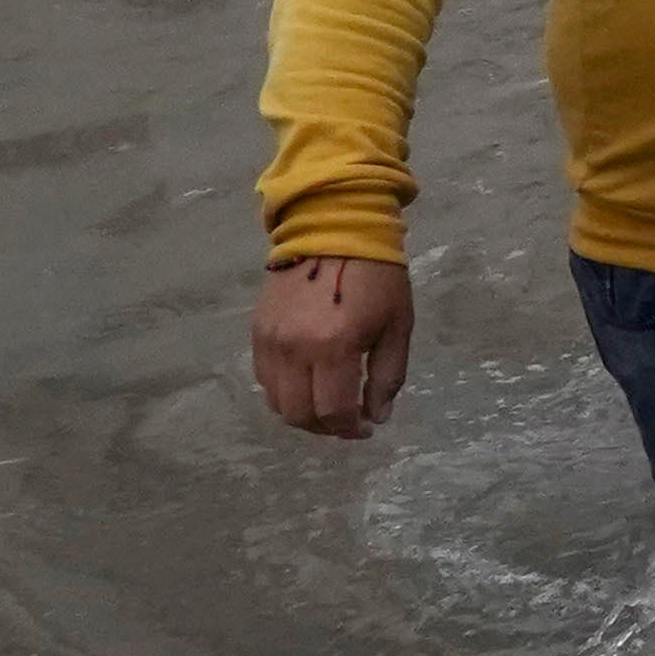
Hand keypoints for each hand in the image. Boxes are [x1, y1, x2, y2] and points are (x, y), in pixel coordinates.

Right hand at [253, 255, 412, 439]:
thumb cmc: (377, 276)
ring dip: (302, 412)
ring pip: (276, 401)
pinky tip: (306, 381)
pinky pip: (264, 377)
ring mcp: (271, 339)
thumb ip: (387, 377)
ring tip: (326, 403)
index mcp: (335, 346)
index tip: (366, 426)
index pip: (333, 411)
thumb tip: (376, 417)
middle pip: (299, 414)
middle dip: (325, 427)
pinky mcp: (257, 330)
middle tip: (346, 420)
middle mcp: (295, 348)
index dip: (350, 428)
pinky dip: (283, 391)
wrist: (335, 227)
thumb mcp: (397, 325)